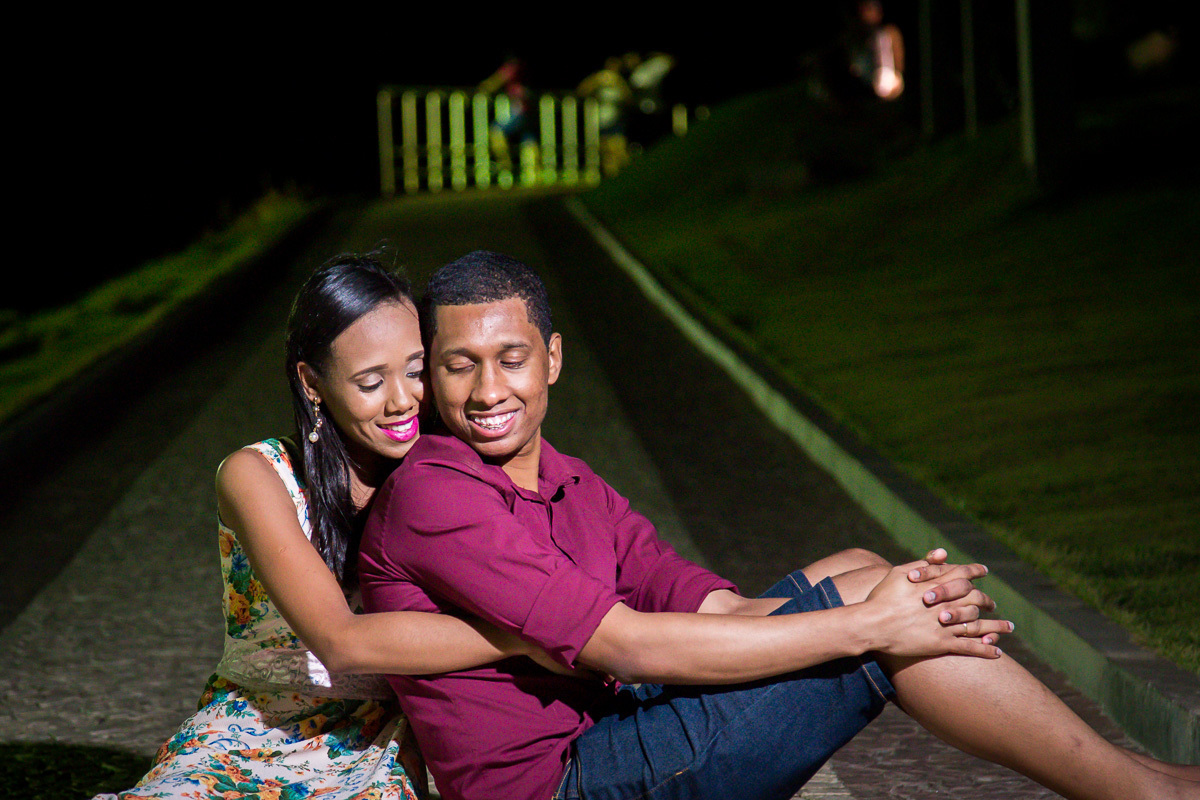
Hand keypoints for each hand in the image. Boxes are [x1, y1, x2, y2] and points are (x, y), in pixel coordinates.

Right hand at [865, 562, 1011, 658]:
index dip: (975, 571)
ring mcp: (945, 625)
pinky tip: (997, 652)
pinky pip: (969, 647)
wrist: (871, 624)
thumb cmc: (881, 597)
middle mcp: (945, 604)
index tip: (984, 571)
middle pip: (975, 599)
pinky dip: (985, 649)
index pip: (962, 574)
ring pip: (978, 625)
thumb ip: (924, 564)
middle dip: (987, 601)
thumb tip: (944, 553)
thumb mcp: (899, 573)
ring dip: (996, 626)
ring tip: (1008, 628)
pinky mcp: (941, 644)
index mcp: (935, 585)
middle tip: (993, 604)